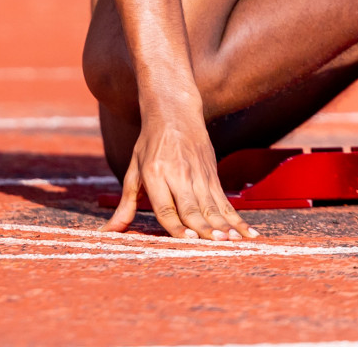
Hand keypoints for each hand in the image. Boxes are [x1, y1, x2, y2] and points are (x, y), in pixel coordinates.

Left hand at [101, 103, 255, 240]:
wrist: (175, 111)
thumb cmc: (150, 143)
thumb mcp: (134, 170)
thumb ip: (125, 204)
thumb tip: (109, 231)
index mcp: (155, 173)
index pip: (165, 206)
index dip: (176, 224)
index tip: (188, 240)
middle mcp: (178, 174)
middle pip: (192, 207)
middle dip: (204, 228)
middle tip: (217, 244)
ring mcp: (199, 175)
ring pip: (212, 206)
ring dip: (224, 226)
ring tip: (233, 242)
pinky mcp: (213, 175)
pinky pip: (225, 202)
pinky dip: (237, 219)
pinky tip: (248, 233)